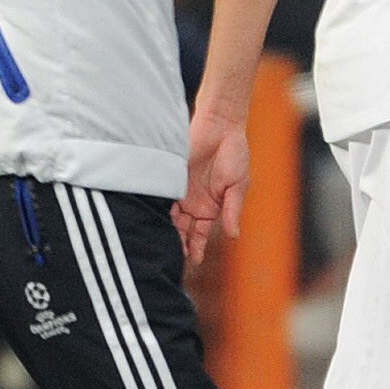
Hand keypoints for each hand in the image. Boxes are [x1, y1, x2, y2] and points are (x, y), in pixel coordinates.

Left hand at [173, 105, 249, 266]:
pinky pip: (162, 199)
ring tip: (161, 245)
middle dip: (179, 245)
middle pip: (183, 230)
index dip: (197, 248)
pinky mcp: (170, 178)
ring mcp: (181, 191)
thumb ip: (232, 210)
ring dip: (167, 232)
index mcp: (212, 208)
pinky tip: (152, 222)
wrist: (218, 126)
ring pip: (170, 218)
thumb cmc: (234, 153)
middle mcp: (195, 203)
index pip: (201, 234)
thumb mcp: (238, 185)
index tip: (194, 262)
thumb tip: (234, 235)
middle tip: (172, 260)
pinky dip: (158, 211)